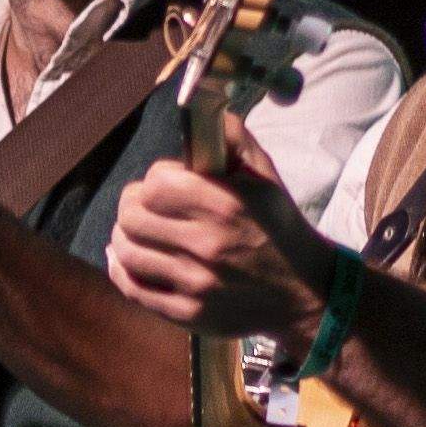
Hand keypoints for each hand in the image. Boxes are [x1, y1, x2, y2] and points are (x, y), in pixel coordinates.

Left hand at [102, 151, 339, 340]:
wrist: (304, 291)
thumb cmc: (279, 227)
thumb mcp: (266, 175)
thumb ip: (231, 138)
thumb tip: (200, 113)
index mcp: (224, 205)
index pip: (154, 184)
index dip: (155, 179)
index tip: (166, 184)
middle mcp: (207, 245)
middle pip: (131, 217)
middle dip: (133, 205)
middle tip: (144, 206)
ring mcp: (195, 283)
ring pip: (126, 252)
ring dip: (124, 236)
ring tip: (138, 231)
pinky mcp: (188, 313)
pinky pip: (133, 289)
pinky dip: (121, 270)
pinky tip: (125, 259)